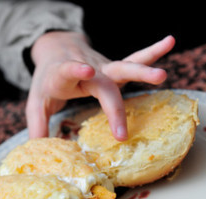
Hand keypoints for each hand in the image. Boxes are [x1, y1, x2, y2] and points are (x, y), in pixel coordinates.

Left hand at [25, 32, 174, 140]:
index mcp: (62, 76)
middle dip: (114, 103)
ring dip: (142, 71)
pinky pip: (134, 59)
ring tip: (162, 75)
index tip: (85, 70)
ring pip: (123, 67)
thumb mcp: (35, 102)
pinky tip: (170, 41)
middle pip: (103, 83)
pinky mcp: (113, 68)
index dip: (75, 70)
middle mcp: (86, 69)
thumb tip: (37, 150)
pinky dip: (152, 53)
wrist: (56, 48)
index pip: (68, 71)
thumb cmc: (47, 79)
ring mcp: (102, 67)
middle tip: (121, 129)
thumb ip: (37, 125)